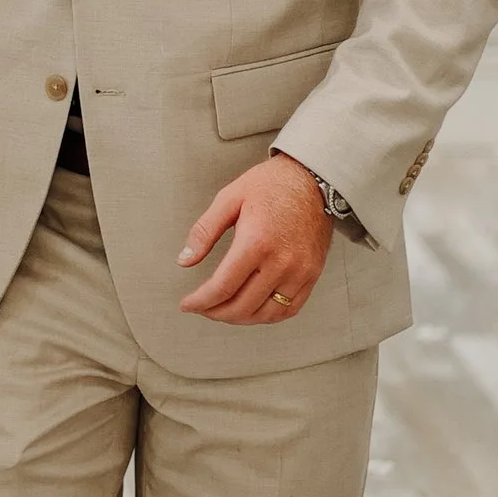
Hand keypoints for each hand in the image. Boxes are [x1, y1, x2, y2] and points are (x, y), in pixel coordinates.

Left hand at [180, 153, 334, 324]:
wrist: (313, 178)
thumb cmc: (271, 184)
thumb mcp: (229, 198)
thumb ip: (204, 231)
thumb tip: (184, 260)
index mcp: (256, 242)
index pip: (223, 287)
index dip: (200, 302)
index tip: (187, 305)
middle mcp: (281, 262)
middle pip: (243, 306)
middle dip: (216, 313)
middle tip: (202, 308)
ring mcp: (300, 272)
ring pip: (266, 314)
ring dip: (241, 318)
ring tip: (224, 310)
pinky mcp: (312, 274)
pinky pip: (290, 309)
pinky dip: (267, 316)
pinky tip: (252, 309)